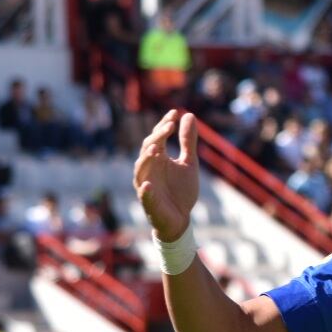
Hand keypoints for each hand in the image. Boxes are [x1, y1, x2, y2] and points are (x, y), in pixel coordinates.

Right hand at [133, 110, 199, 241]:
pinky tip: (149, 185)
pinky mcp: (149, 202)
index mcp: (158, 158)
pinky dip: (146, 190)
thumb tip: (189, 115)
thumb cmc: (181, 190)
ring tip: (155, 149)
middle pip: (148, 149)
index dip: (164, 125)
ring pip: (141, 169)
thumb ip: (188, 142)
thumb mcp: (189, 163)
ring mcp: (146, 184)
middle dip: (157, 137)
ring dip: (147, 159)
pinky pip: (144, 195)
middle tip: (169, 126)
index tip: (174, 113)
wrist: (180, 218)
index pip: (157, 137)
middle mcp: (148, 169)